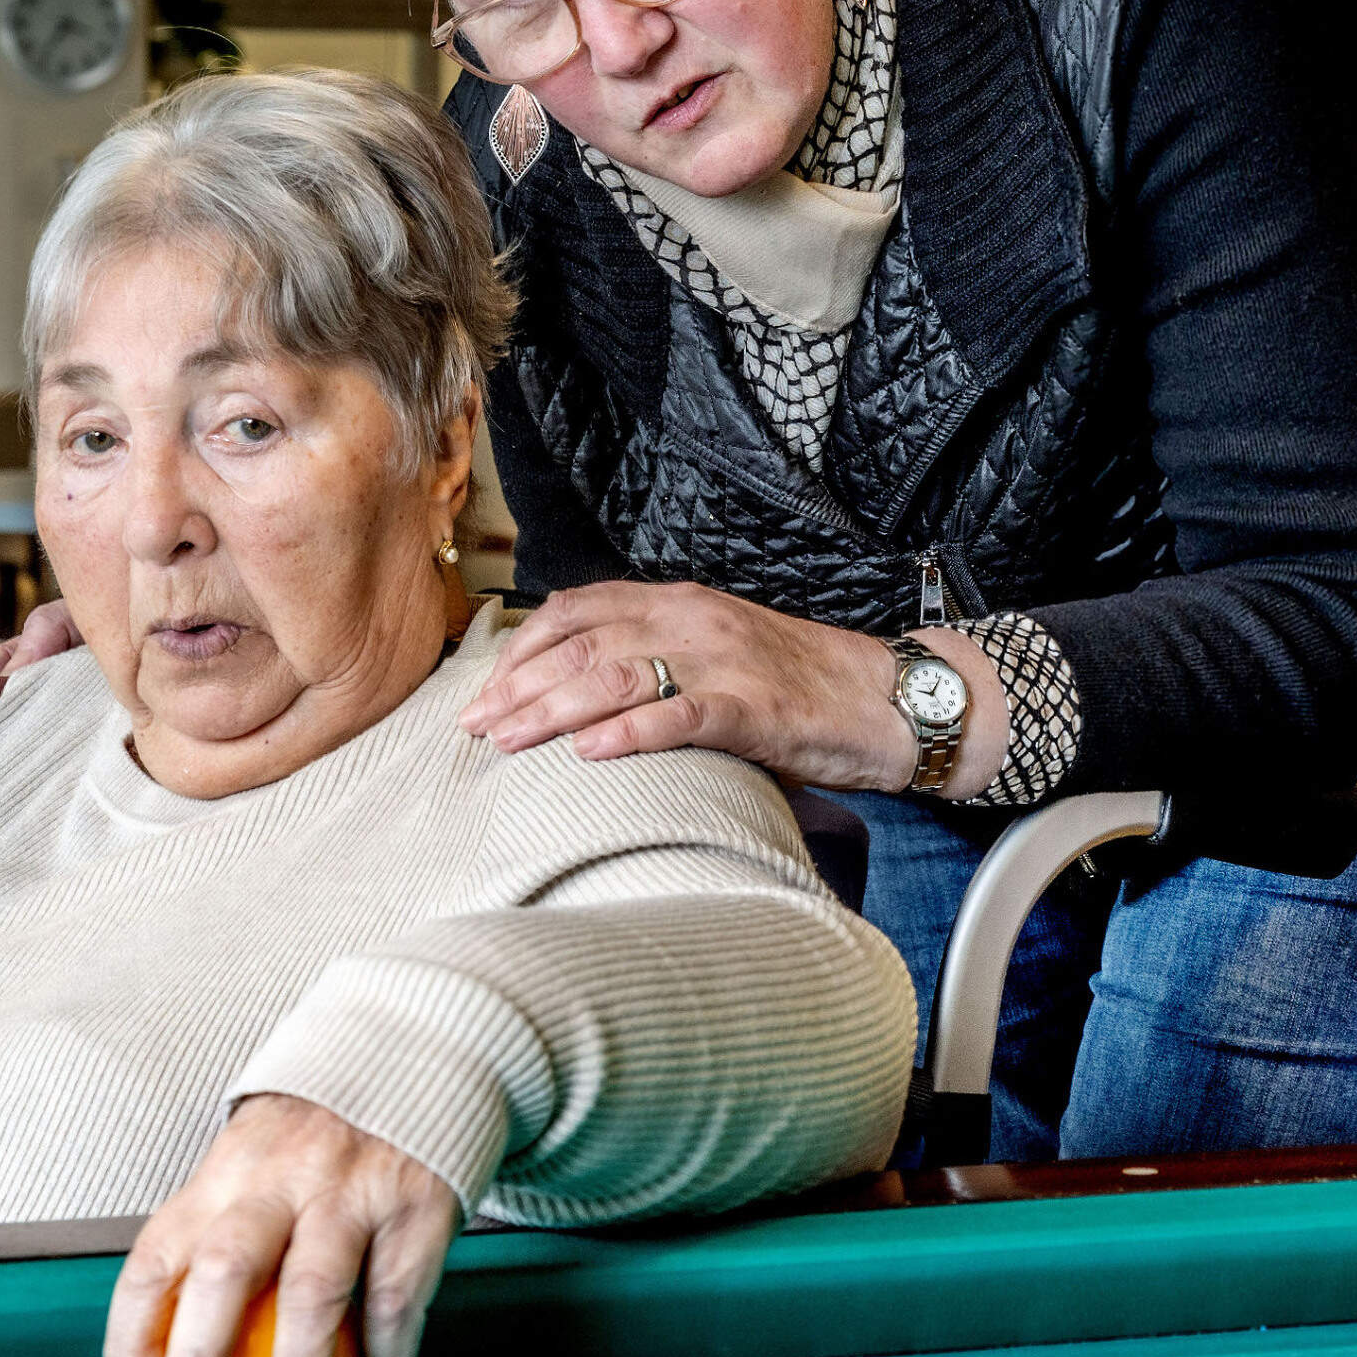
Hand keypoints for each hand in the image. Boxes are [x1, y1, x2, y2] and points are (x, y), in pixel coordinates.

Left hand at [104, 1093, 462, 1356]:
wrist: (417, 1055)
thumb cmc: (315, 1141)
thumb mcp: (251, 1164)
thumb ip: (215, 1237)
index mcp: (224, 1172)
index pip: (155, 1259)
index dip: (134, 1341)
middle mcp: (281, 1176)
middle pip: (224, 1273)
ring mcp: (353, 1187)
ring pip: (314, 1292)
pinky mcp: (419, 1202)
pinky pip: (397, 1297)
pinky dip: (386, 1356)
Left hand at [461, 580, 1007, 796]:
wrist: (883, 699)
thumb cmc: (794, 687)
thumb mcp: (714, 655)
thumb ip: (653, 662)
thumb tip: (576, 703)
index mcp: (677, 602)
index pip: (576, 611)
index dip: (520, 650)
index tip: (482, 692)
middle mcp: (692, 620)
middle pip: (582, 645)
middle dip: (518, 687)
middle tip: (474, 727)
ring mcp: (723, 661)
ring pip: (617, 675)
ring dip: (553, 710)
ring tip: (509, 741)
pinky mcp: (755, 707)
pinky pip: (681, 715)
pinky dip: (630, 733)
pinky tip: (590, 754)